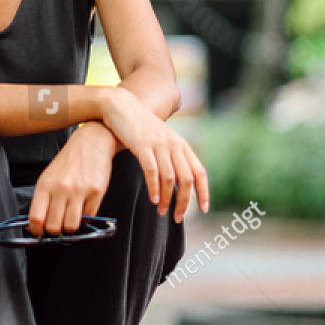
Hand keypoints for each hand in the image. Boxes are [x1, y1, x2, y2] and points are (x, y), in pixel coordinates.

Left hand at [27, 122, 117, 235]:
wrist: (91, 143)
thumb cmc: (68, 162)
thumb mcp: (48, 177)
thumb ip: (42, 199)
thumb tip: (35, 224)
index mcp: (45, 185)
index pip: (36, 218)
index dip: (37, 231)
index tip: (40, 232)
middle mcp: (61, 188)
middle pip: (53, 227)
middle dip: (56, 231)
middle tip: (58, 226)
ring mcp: (79, 190)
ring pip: (71, 226)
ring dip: (71, 227)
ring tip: (71, 218)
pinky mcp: (97, 192)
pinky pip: (89, 217)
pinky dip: (86, 217)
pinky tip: (84, 207)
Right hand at [99, 87, 210, 221]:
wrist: (121, 106)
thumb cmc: (139, 127)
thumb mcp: (161, 139)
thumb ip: (171, 155)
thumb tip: (177, 179)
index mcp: (181, 145)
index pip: (199, 171)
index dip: (204, 192)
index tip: (203, 208)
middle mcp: (173, 144)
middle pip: (186, 179)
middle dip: (184, 202)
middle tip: (177, 217)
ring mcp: (158, 144)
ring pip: (170, 178)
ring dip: (167, 199)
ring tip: (162, 212)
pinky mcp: (142, 145)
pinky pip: (152, 171)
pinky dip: (154, 188)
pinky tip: (153, 199)